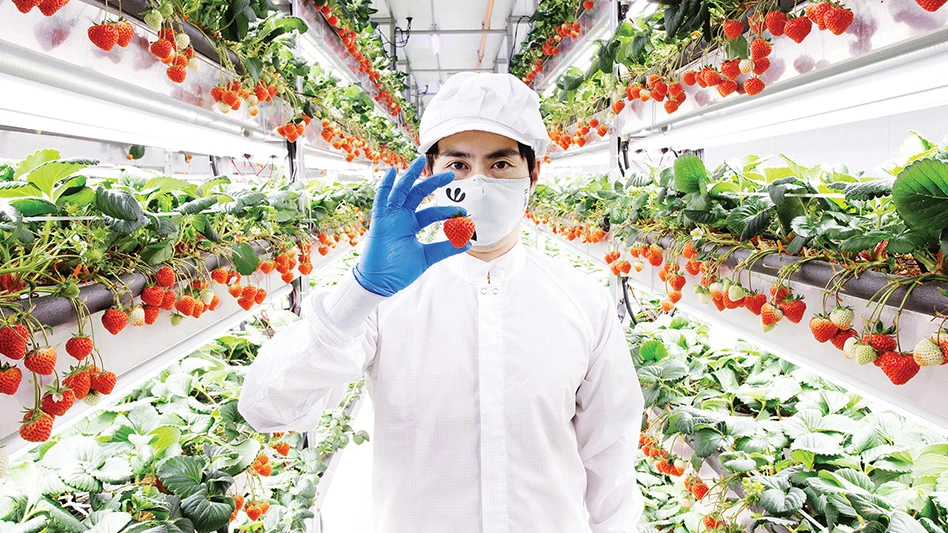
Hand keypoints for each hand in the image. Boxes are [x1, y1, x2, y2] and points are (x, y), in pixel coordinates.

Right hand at [353, 156, 470, 296]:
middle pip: (418, 194)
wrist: (380, 283)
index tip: (464, 212)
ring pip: (401, 191)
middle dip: (433, 183)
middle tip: (451, 174)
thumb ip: (445, 248)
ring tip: (420, 161)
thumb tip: (466, 242)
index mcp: (411, 224)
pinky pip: (381, 199)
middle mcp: (401, 217)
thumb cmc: (399, 271)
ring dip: (410, 176)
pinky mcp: (379, 221)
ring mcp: (390, 217)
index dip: (447, 210)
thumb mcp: (427, 257)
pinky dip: (385, 186)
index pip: (432, 211)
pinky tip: (392, 172)